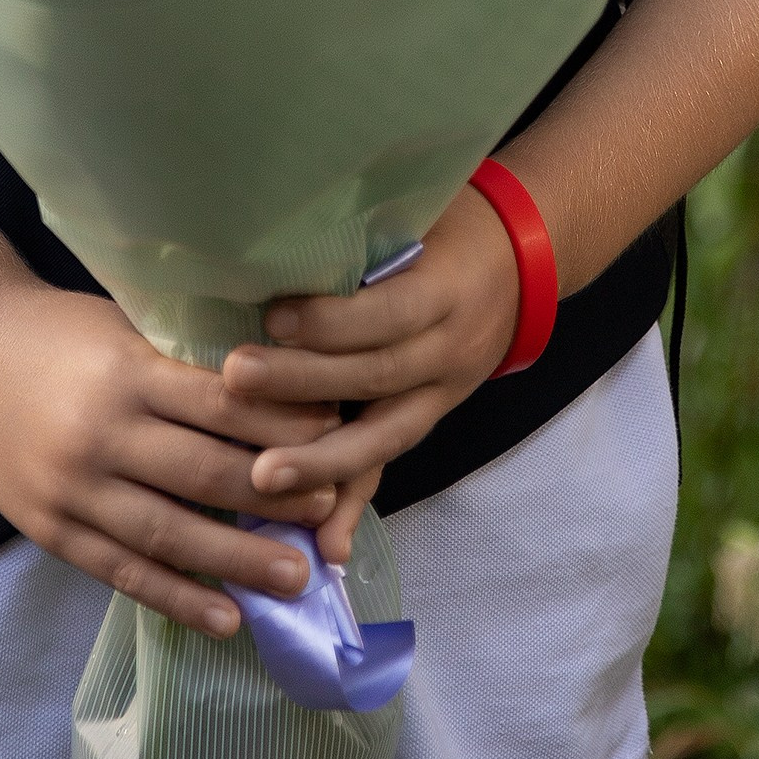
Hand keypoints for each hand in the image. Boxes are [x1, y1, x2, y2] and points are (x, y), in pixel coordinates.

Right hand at [0, 275, 348, 637]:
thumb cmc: (52, 328)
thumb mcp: (120, 326)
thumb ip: (177, 365)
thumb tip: (266, 392)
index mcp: (126, 373)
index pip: (218, 404)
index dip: (279, 422)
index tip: (333, 433)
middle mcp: (102, 434)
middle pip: (202, 474)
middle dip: (274, 496)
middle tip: (331, 511)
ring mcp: (73, 489)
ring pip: (168, 533)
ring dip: (238, 560)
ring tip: (296, 579)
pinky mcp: (51, 528)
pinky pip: (122, 571)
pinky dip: (177, 596)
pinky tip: (225, 617)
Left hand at [220, 185, 522, 560]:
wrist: (524, 260)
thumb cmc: (453, 222)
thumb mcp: (422, 210)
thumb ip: (364, 232)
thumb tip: (277, 231)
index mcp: (445, 289)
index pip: (387, 312)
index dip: (333, 320)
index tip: (273, 318)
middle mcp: (448, 349)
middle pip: (374, 375)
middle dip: (303, 384)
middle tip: (234, 383)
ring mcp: (442, 392)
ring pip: (383, 436)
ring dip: (322, 463)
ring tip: (262, 479)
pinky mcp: (428, 417)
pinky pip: (390, 464)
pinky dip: (356, 507)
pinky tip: (325, 547)